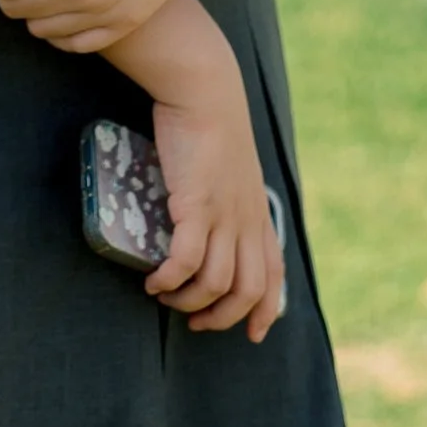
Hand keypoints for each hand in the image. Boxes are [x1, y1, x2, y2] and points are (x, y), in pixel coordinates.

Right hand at [146, 87, 284, 339]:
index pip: (273, 275)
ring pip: (216, 282)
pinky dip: (170, 279)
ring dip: (189, 301)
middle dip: (222, 317)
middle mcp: (246, 221)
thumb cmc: (210, 124)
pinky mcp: (195, 205)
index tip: (253, 334)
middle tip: (194, 321)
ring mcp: (223, 215)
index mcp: (258, 213)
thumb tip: (210, 214)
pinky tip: (153, 281)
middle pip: (248, 290)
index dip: (266, 311)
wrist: (205, 93)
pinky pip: (185, 259)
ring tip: (164, 297)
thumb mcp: (232, 166)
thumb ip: (228, 193)